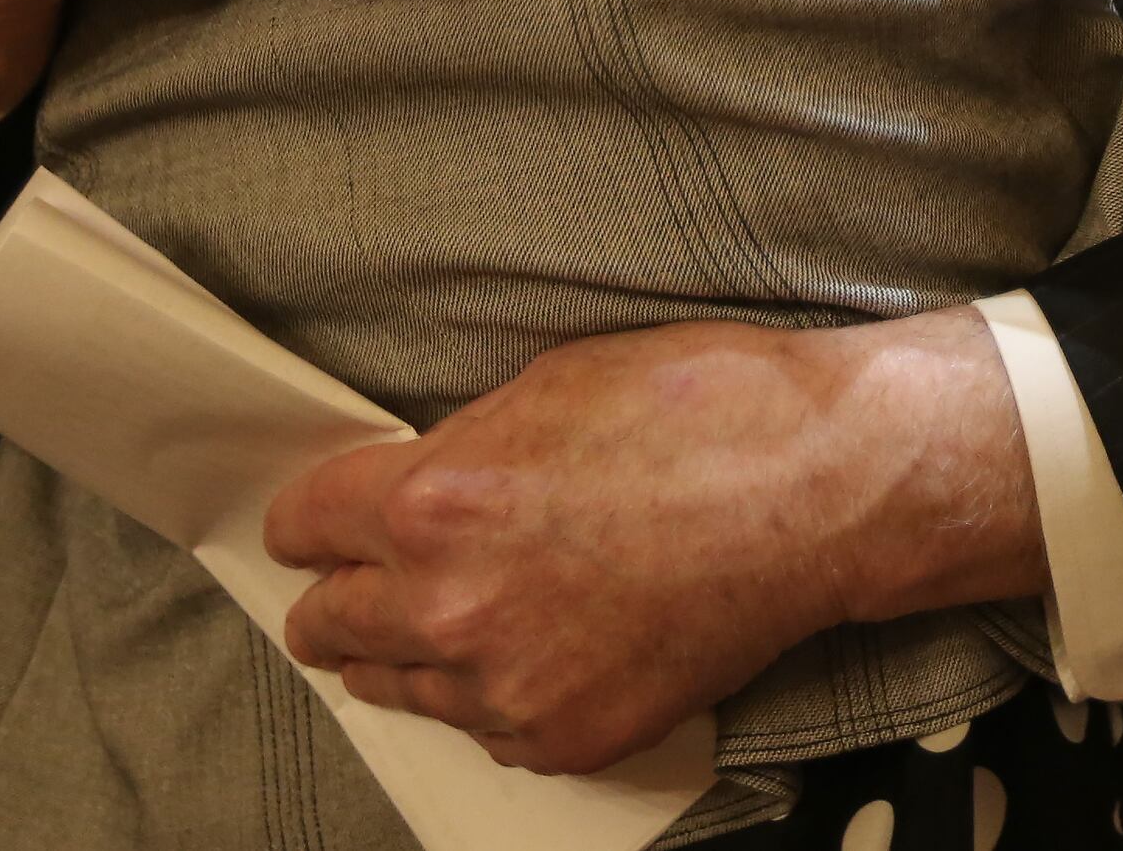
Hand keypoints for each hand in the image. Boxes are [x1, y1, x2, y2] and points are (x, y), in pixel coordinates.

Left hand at [266, 307, 1044, 773]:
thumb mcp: (552, 382)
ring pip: (398, 687)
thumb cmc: (705, 411)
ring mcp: (507, 687)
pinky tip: (552, 641)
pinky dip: (501, 691)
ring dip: (419, 649)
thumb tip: (417, 479)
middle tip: (382, 576)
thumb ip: (461, 447)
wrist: (820, 492)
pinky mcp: (567, 739)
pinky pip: (486, 727)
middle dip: (346, 593)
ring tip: (485, 606)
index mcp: (432, 503)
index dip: (315, 518)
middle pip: (327, 626)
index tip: (328, 523)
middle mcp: (449, 607)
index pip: (301, 528)